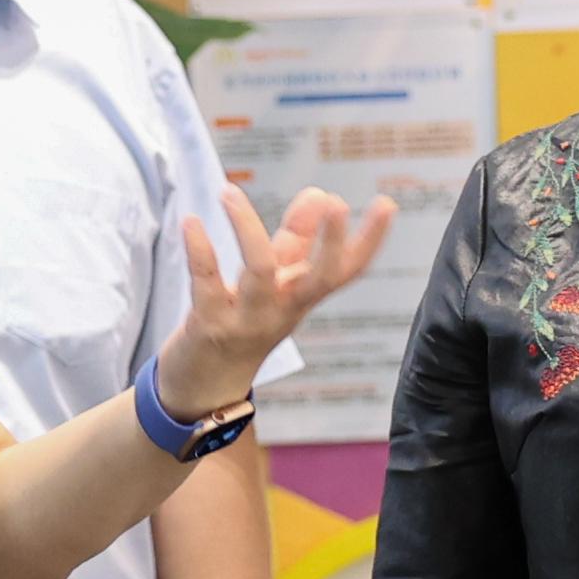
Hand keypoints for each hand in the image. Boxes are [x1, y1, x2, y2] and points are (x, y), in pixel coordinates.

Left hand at [162, 183, 400, 419]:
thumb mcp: (276, 281)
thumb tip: (320, 192)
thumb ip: (297, 238)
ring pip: (259, 272)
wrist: (207, 386)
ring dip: (245, 227)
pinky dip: (199, 249)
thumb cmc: (245, 321)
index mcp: (303, 297)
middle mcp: (283, 310)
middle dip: (330, 242)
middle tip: (337, 202)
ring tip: (229, 192)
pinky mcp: (209, 324)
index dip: (370, 240)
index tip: (387, 204)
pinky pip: (206, 282)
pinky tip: (191, 221)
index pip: (347, 270)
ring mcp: (248, 320)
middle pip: (318, 278)